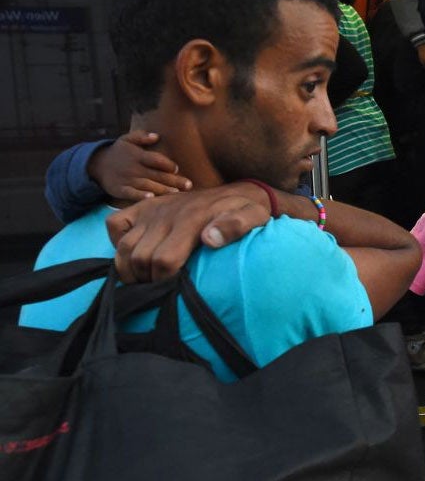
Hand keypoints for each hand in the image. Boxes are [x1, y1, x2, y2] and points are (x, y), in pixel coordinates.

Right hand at [88, 130, 191, 200]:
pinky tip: (151, 198)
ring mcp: (126, 179)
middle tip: (188, 185)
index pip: (154, 159)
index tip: (177, 169)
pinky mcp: (120, 190)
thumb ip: (141, 136)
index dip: (166, 164)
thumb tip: (157, 136)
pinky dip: (140, 196)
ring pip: (147, 185)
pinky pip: (131, 193)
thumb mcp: (127, 139)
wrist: (97, 165)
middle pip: (156, 174)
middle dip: (173, 180)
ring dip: (162, 189)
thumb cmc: (119, 152)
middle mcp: (133, 167)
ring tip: (176, 193)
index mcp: (137, 155)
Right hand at [106, 183, 270, 282]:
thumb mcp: (253, 217)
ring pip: (125, 247)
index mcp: (191, 221)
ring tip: (144, 280)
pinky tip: (133, 254)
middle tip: (158, 288)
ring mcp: (152, 210)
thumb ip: (235, 227)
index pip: (165, 260)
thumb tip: (209, 239)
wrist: (238, 192)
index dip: (165, 281)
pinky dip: (116, 242)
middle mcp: (166, 215)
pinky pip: (115, 224)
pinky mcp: (143, 207)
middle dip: (147, 280)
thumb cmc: (246, 211)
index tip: (172, 289)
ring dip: (129, 269)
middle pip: (142, 258)